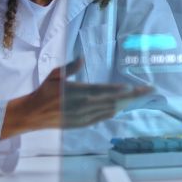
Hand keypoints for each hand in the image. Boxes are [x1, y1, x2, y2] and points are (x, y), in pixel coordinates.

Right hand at [0, 58, 151, 138]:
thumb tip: (82, 58)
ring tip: (138, 99)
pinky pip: (100, 118)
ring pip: (109, 110)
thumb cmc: (44, 91)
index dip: (121, 89)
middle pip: (113, 101)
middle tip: (148, 91)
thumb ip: (70, 67)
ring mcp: (84, 116)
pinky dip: (111, 113)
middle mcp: (84, 106)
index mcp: (79, 92)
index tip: (134, 87)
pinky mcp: (81, 124)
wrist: (33, 114)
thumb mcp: (55, 75)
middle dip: (132, 96)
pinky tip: (119, 109)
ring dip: (125, 104)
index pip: (105, 90)